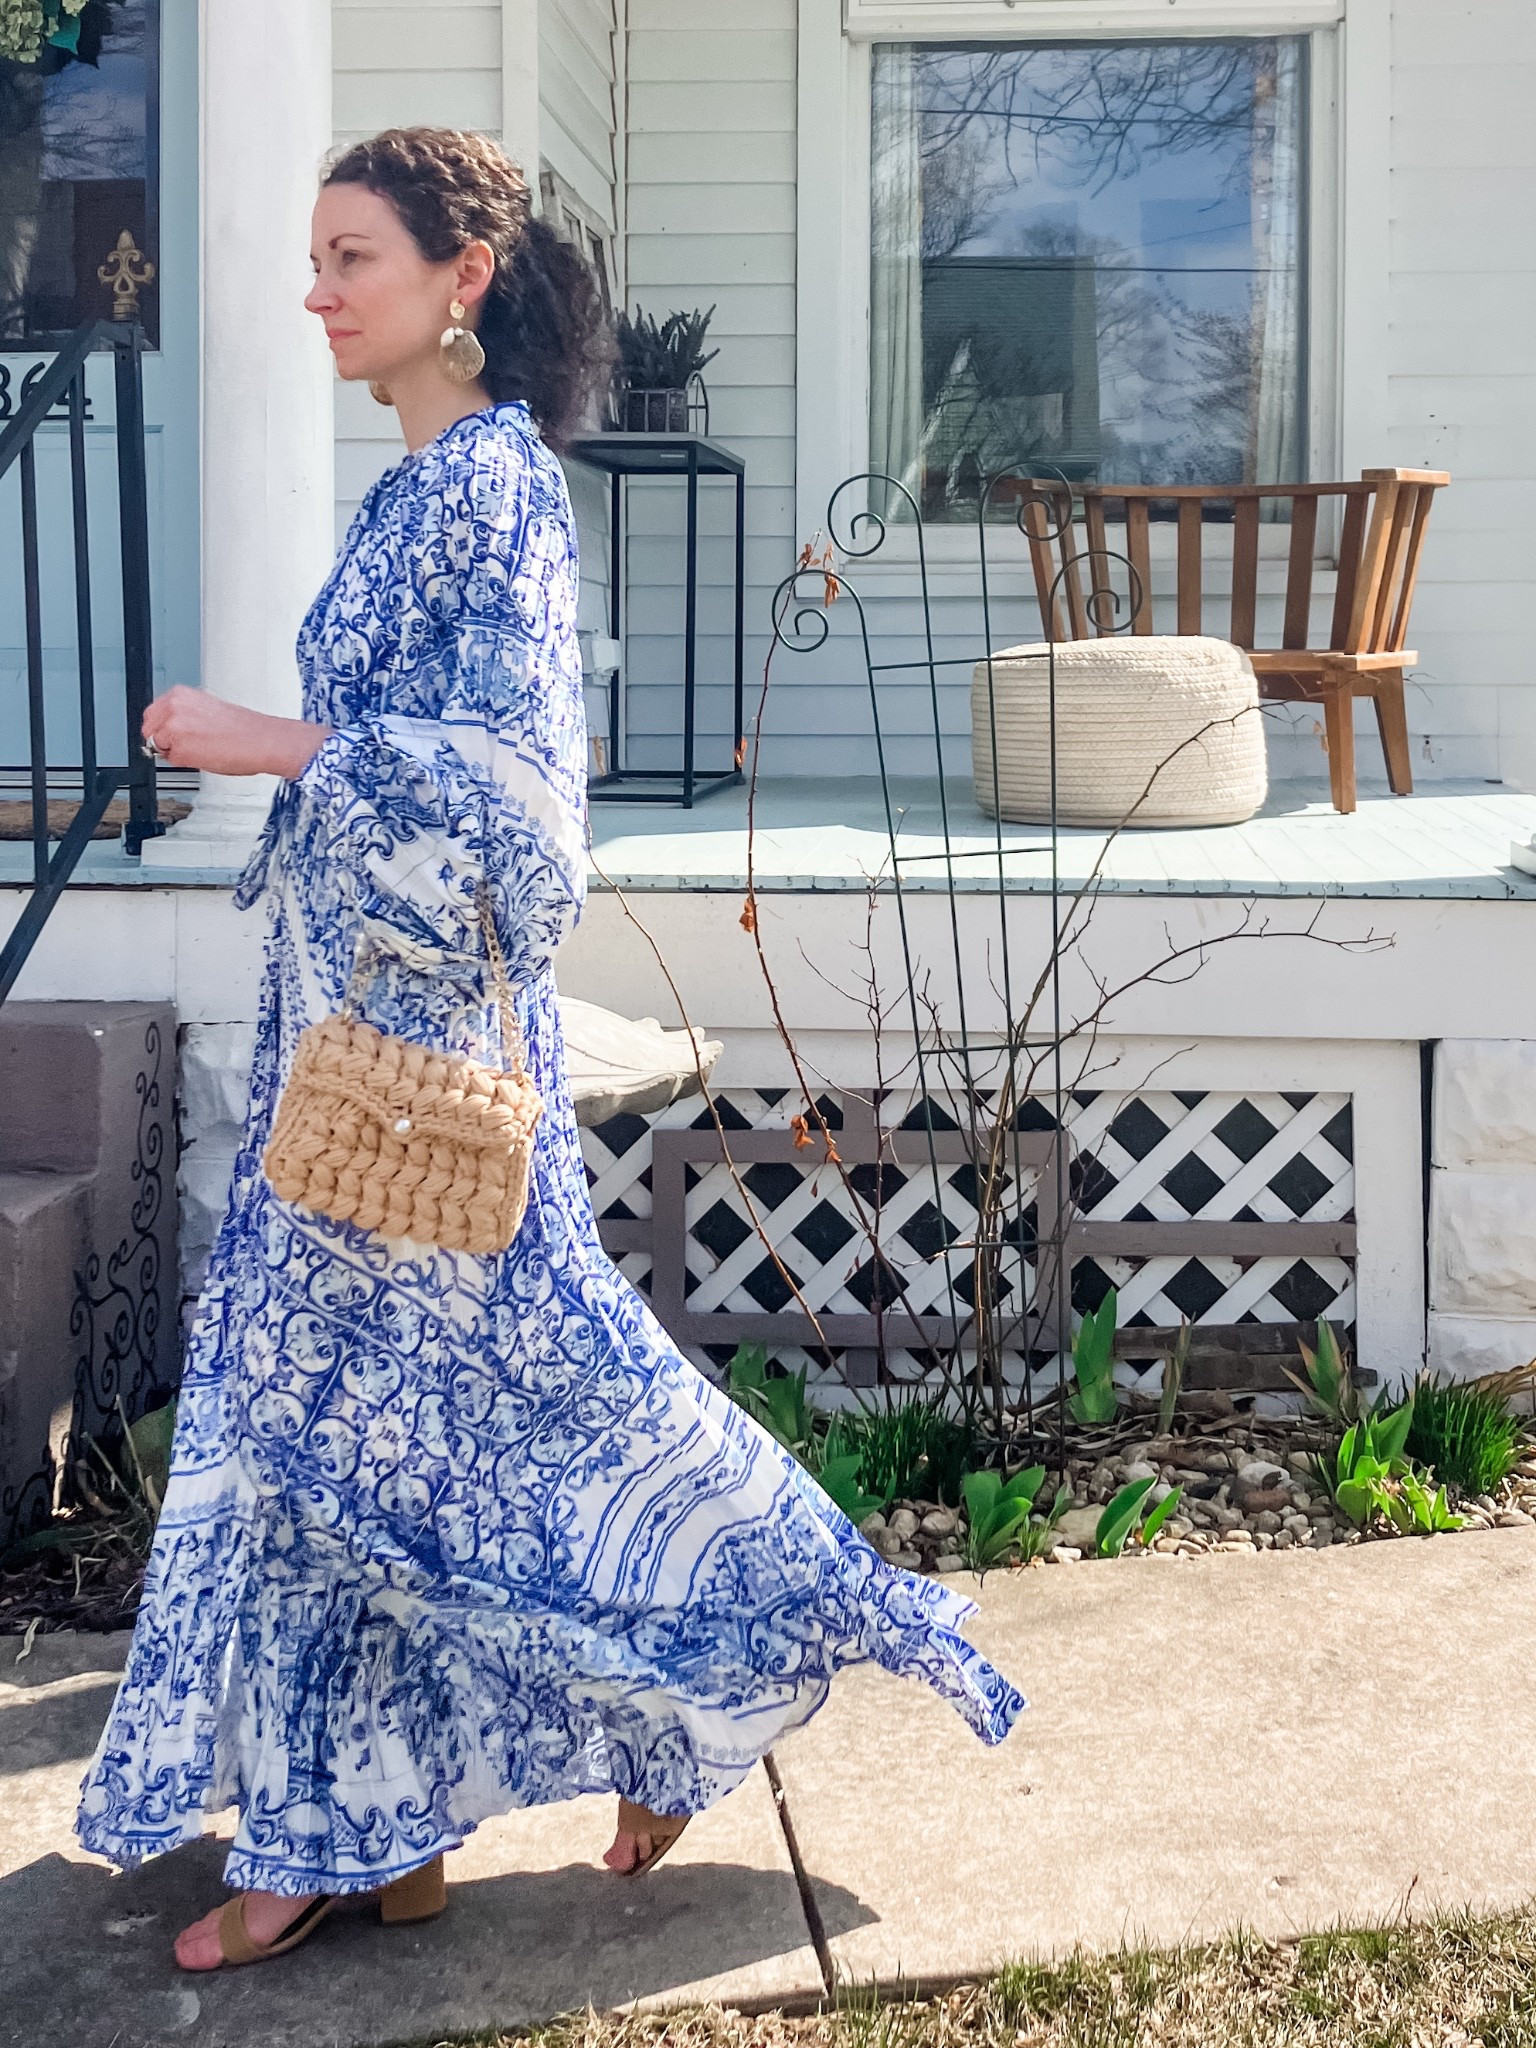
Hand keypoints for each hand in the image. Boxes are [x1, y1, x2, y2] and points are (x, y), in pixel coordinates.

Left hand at [143, 687, 330, 778]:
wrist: (261, 740)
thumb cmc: (243, 728)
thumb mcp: (207, 709)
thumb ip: (183, 715)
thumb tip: (171, 729)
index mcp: (180, 694)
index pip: (152, 713)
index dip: (162, 727)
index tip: (172, 734)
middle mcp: (173, 707)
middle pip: (148, 730)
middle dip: (162, 739)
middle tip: (186, 745)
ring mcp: (173, 728)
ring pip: (158, 746)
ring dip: (175, 752)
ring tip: (201, 749)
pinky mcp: (178, 749)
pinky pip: (171, 761)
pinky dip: (185, 762)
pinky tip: (205, 756)